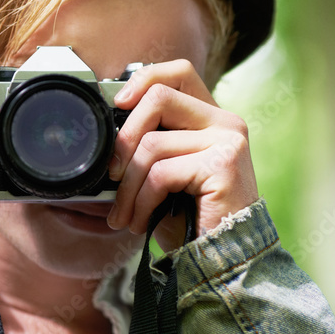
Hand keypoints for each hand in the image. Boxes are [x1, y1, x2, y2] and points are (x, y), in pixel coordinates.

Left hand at [106, 59, 256, 251]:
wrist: (222, 261)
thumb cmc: (190, 219)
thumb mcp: (165, 173)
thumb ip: (150, 142)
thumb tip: (106, 129)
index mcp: (212, 118)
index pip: (178, 72)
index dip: (144, 79)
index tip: (118, 105)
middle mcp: (226, 122)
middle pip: (160, 96)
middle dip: (124, 136)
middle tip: (111, 173)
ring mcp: (228, 141)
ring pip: (153, 143)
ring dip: (127, 185)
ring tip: (125, 214)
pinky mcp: (224, 164)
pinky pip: (162, 172)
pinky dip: (142, 201)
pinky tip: (142, 221)